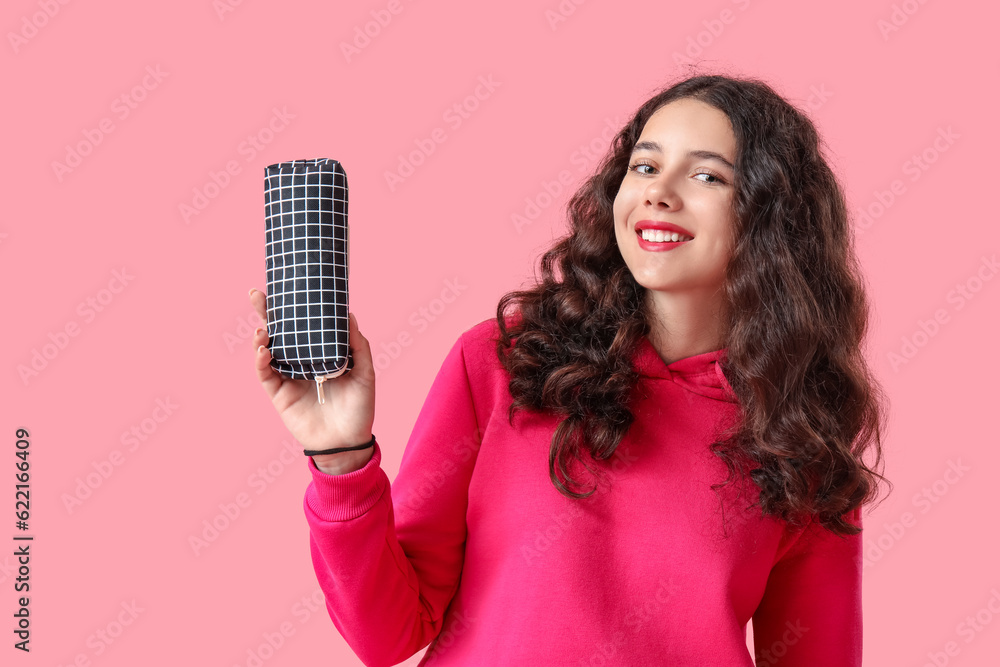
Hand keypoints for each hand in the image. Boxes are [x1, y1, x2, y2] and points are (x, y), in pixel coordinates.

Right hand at [248, 288, 375, 457]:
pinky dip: (261, 360)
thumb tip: (350, 315)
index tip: (287, 286)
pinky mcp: (279, 394)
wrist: (348, 442)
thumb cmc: (359, 408)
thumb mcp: (365, 373)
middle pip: (280, 332)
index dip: (294, 308)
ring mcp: (288, 376)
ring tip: (262, 326)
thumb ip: (358, 346)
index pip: (304, 325)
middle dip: (266, 313)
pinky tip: (263, 350)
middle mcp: (301, 361)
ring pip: (267, 350)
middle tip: (257, 293)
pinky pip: (265, 374)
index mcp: (320, 353)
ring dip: (261, 336)